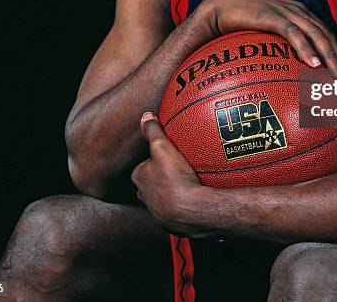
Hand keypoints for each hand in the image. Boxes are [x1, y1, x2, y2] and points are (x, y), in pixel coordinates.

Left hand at [131, 113, 207, 236]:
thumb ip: (153, 131)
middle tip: (180, 167)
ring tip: (190, 180)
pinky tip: (197, 195)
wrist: (191, 211)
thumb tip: (146, 116)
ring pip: (164, 195)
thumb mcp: (162, 146)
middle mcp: (145, 196)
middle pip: (153, 180)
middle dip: (164, 175)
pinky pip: (178, 207)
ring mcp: (158, 211)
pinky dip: (185, 202)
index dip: (155, 158)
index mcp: (139, 178)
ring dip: (175, 189)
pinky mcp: (172, 221)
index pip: (144, 164)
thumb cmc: (173, 180)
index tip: (168, 154)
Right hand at [199, 0, 336, 76]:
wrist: (222, 4)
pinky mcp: (271, 16)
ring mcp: (286, 12)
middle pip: (327, 34)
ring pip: (316, 34)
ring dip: (329, 55)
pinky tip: (312, 63)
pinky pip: (293, 33)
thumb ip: (282, 45)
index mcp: (300, 14)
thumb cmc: (244, 21)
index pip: (327, 33)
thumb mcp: (269, 32)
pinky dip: (305, 48)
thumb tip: (289, 72)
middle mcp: (298, 11)